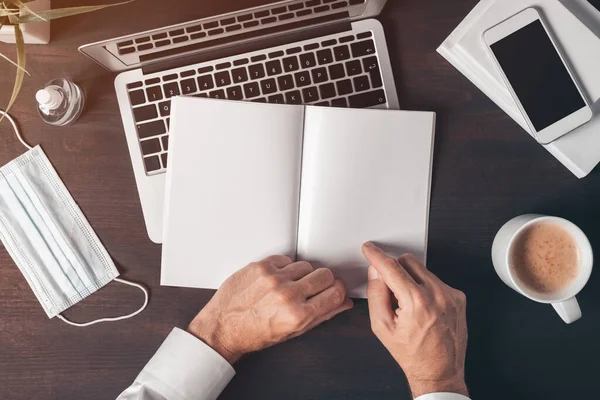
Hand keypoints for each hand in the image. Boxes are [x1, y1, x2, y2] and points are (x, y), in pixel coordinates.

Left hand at [187, 255, 352, 363]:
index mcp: (299, 315)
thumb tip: (342, 303)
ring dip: (302, 274)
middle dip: (323, 281)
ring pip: (306, 265)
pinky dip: (284, 267)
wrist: (223, 328)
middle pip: (325, 275)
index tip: (335, 289)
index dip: (338, 290)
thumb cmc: (254, 334)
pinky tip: (276, 278)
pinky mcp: (261, 267)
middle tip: (313, 287)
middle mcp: (288, 295)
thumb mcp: (292, 332)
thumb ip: (322, 315)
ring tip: (289, 285)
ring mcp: (274, 279)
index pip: (336, 292)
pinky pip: (285, 259)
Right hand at [362, 242, 467, 397]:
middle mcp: (437, 294)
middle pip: (408, 261)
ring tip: (409, 305)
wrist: (439, 372)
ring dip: (411, 279)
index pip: (392, 268)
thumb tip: (376, 272)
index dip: (377, 256)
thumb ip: (376, 294)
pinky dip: (425, 287)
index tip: (369, 249)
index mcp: (417, 302)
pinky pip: (435, 280)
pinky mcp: (458, 297)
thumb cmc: (412, 354)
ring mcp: (450, 295)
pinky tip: (423, 307)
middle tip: (391, 291)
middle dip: (395, 270)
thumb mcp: (382, 327)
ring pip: (422, 269)